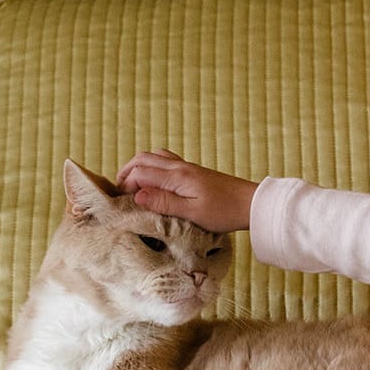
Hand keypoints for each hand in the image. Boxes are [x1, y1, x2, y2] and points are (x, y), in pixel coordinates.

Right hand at [114, 149, 256, 232]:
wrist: (250, 203)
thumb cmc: (223, 212)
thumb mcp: (191, 213)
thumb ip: (163, 203)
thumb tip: (136, 195)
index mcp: (176, 176)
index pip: (139, 173)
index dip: (125, 185)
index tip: (121, 202)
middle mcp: (179, 166)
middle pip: (142, 159)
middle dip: (126, 172)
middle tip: (119, 192)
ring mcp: (186, 166)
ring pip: (153, 156)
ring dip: (138, 167)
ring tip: (132, 186)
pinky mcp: (193, 171)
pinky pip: (165, 160)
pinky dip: (152, 166)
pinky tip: (154, 180)